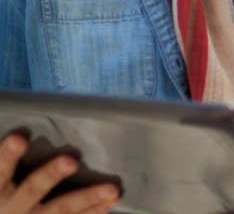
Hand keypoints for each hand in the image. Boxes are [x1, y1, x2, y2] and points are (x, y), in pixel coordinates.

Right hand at [0, 134, 118, 213]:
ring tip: (111, 188)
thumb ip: (13, 166)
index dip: (8, 154)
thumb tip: (32, 138)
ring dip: (88, 197)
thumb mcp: (2, 185)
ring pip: (61, 208)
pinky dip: (97, 210)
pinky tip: (114, 199)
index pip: (0, 170)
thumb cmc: (6, 200)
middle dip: (51, 175)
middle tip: (71, 160)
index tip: (20, 136)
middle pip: (33, 189)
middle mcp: (13, 207)